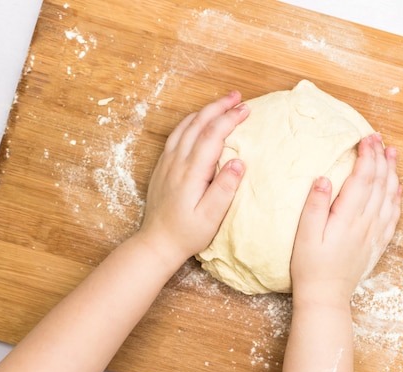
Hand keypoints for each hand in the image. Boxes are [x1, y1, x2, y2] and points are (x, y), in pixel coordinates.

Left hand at [137, 91, 249, 263]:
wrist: (156, 243)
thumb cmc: (187, 233)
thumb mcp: (211, 217)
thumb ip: (224, 189)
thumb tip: (239, 162)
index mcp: (191, 172)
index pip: (212, 136)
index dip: (230, 119)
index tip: (246, 109)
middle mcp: (177, 162)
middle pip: (198, 124)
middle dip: (219, 107)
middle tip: (238, 97)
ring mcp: (167, 163)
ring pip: (186, 126)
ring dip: (204, 111)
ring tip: (222, 103)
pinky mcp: (163, 167)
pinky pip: (176, 135)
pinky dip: (191, 121)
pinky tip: (198, 120)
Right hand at [290, 132, 401, 307]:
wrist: (326, 296)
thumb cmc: (310, 266)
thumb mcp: (304, 236)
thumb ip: (315, 206)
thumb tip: (324, 178)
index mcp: (347, 217)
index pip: (362, 179)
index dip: (367, 156)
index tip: (366, 138)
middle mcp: (366, 223)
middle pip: (379, 183)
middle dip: (380, 158)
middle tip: (379, 138)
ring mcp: (374, 233)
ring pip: (389, 197)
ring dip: (392, 173)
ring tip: (392, 154)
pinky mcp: (377, 243)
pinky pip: (393, 216)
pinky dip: (398, 198)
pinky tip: (398, 188)